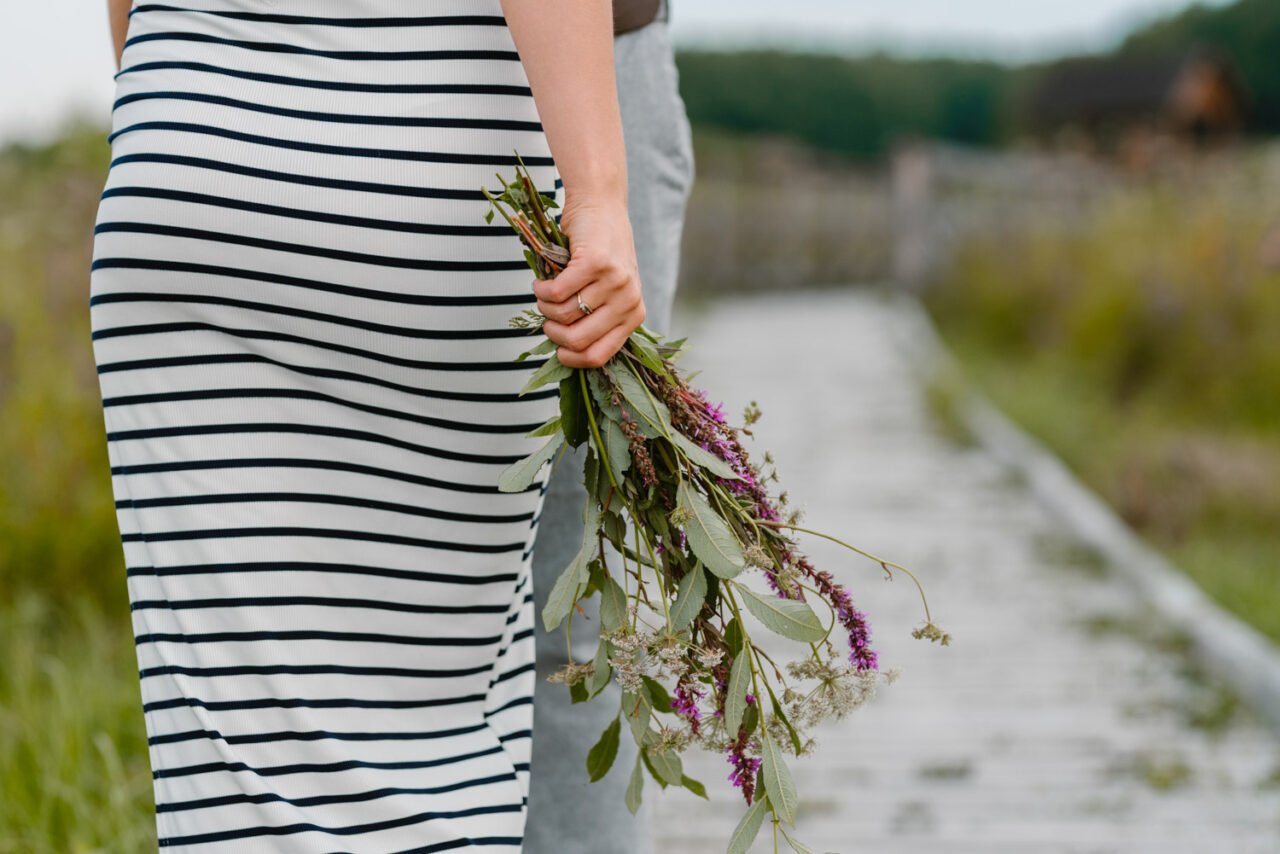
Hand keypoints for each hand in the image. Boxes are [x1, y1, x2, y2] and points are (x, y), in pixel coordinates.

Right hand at [534, 196, 645, 368]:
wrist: (600, 208)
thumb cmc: (600, 255)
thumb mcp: (609, 293)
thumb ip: (597, 321)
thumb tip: (568, 353)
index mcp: (634, 315)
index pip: (598, 356)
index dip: (571, 359)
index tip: (557, 351)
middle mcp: (629, 300)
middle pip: (577, 340)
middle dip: (553, 332)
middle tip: (546, 317)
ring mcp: (614, 281)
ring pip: (563, 314)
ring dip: (544, 306)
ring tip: (545, 293)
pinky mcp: (595, 263)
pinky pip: (556, 293)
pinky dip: (541, 290)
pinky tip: (541, 281)